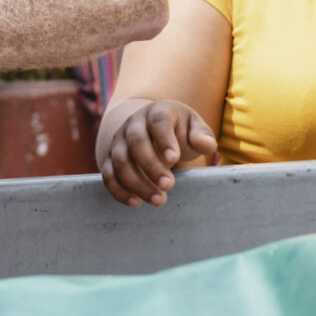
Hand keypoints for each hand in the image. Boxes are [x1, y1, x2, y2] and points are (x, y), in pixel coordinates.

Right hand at [97, 97, 217, 206]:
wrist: (149, 130)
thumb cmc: (178, 131)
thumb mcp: (193, 129)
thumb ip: (201, 136)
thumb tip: (207, 144)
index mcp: (157, 113)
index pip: (158, 121)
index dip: (164, 139)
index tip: (174, 158)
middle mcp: (133, 125)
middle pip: (136, 142)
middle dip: (151, 165)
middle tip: (169, 185)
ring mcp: (119, 142)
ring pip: (120, 161)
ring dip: (137, 182)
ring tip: (159, 200)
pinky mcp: (110, 159)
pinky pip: (109, 175)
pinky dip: (119, 190)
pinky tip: (136, 203)